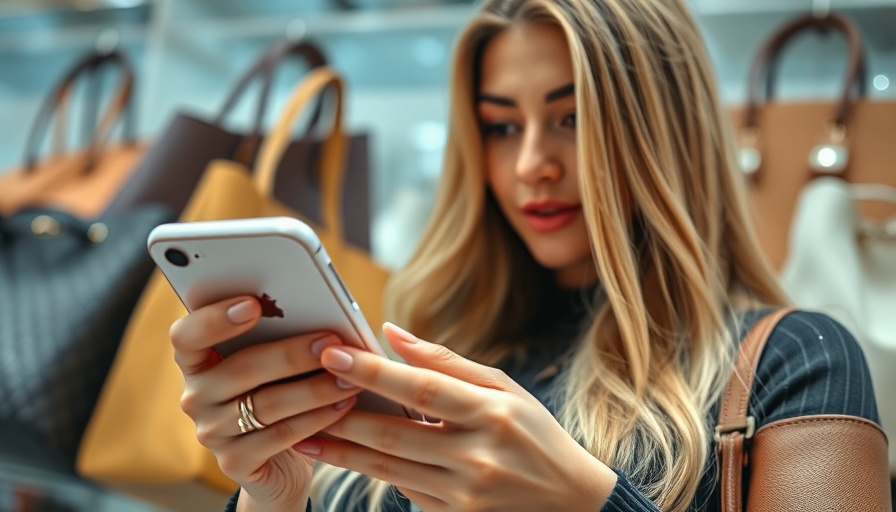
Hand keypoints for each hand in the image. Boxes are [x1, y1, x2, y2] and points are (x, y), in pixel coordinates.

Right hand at [169, 296, 361, 510]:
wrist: (281, 459)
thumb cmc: (280, 391)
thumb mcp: (274, 364)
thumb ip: (279, 336)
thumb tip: (318, 310)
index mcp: (197, 361)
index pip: (186, 336)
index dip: (214, 319)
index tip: (253, 305)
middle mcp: (196, 397)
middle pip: (241, 369)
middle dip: (292, 354)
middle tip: (330, 343)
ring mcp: (212, 433)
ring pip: (267, 404)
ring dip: (314, 389)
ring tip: (349, 376)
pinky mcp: (236, 462)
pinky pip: (281, 436)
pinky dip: (316, 419)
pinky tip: (342, 405)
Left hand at [295, 323, 617, 511]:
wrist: (572, 505)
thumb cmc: (536, 435)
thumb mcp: (504, 389)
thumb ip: (447, 362)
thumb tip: (393, 333)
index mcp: (492, 414)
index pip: (421, 389)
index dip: (373, 371)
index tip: (333, 351)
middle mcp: (477, 457)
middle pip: (395, 434)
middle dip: (343, 413)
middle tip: (303, 390)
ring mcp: (464, 494)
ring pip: (388, 469)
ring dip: (342, 451)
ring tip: (303, 433)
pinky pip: (403, 490)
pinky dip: (370, 472)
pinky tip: (343, 457)